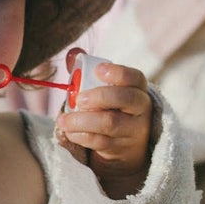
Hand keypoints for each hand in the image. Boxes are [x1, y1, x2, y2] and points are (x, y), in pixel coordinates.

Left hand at [57, 60, 153, 196]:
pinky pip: (100, 142)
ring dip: (83, 120)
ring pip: (111, 123)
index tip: (98, 71)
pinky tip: (69, 131)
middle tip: (80, 98)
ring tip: (64, 120)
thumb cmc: (111, 109)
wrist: (125, 147)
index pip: (135, 77)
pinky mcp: (121, 149)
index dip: (118, 73)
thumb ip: (89, 72)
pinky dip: (81, 136)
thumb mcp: (106, 91)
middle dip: (100, 96)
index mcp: (138, 89)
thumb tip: (72, 55)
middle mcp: (140, 109)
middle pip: (126, 99)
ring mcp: (133, 131)